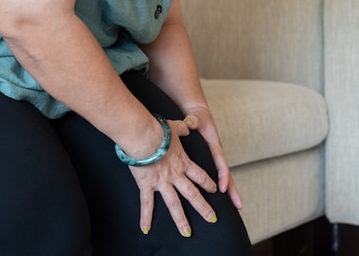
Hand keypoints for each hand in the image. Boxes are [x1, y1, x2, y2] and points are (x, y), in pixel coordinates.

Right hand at [129, 119, 218, 236]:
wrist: (144, 135)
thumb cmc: (158, 130)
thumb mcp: (174, 127)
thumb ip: (183, 128)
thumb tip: (188, 126)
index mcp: (183, 162)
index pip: (199, 175)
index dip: (208, 183)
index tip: (215, 190)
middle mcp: (175, 175)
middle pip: (192, 194)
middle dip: (203, 207)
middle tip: (212, 219)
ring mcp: (162, 182)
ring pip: (174, 204)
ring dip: (181, 220)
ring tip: (187, 233)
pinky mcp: (147, 185)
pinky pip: (146, 204)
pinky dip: (146, 217)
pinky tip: (146, 229)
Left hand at [183, 107, 242, 209]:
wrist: (199, 115)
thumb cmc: (197, 117)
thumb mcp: (196, 118)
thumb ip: (193, 121)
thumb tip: (191, 122)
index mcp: (215, 145)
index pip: (220, 162)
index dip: (222, 176)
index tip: (222, 188)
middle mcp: (218, 154)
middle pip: (227, 174)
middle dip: (232, 190)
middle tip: (238, 206)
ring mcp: (216, 158)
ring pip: (224, 177)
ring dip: (230, 192)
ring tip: (235, 208)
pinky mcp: (212, 161)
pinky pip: (218, 175)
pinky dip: (222, 187)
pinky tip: (222, 200)